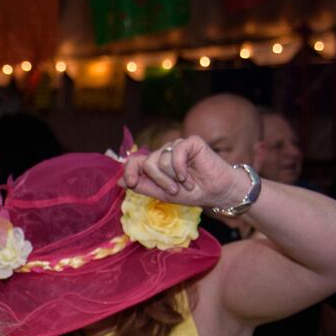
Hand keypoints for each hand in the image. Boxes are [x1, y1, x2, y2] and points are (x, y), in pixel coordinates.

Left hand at [119, 135, 242, 210]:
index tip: (130, 183)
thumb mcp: (162, 194)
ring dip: (173, 178)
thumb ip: (142, 186)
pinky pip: (175, 152)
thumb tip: (119, 181)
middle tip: (174, 190)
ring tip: (186, 183)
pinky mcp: (190, 142)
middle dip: (160, 181)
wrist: (217, 192)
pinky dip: (180, 169)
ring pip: (161, 160)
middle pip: (147, 163)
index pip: (134, 161)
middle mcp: (164, 153)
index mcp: (156, 165)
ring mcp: (176, 146)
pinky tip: (188, 177)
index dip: (129, 171)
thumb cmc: (192, 193)